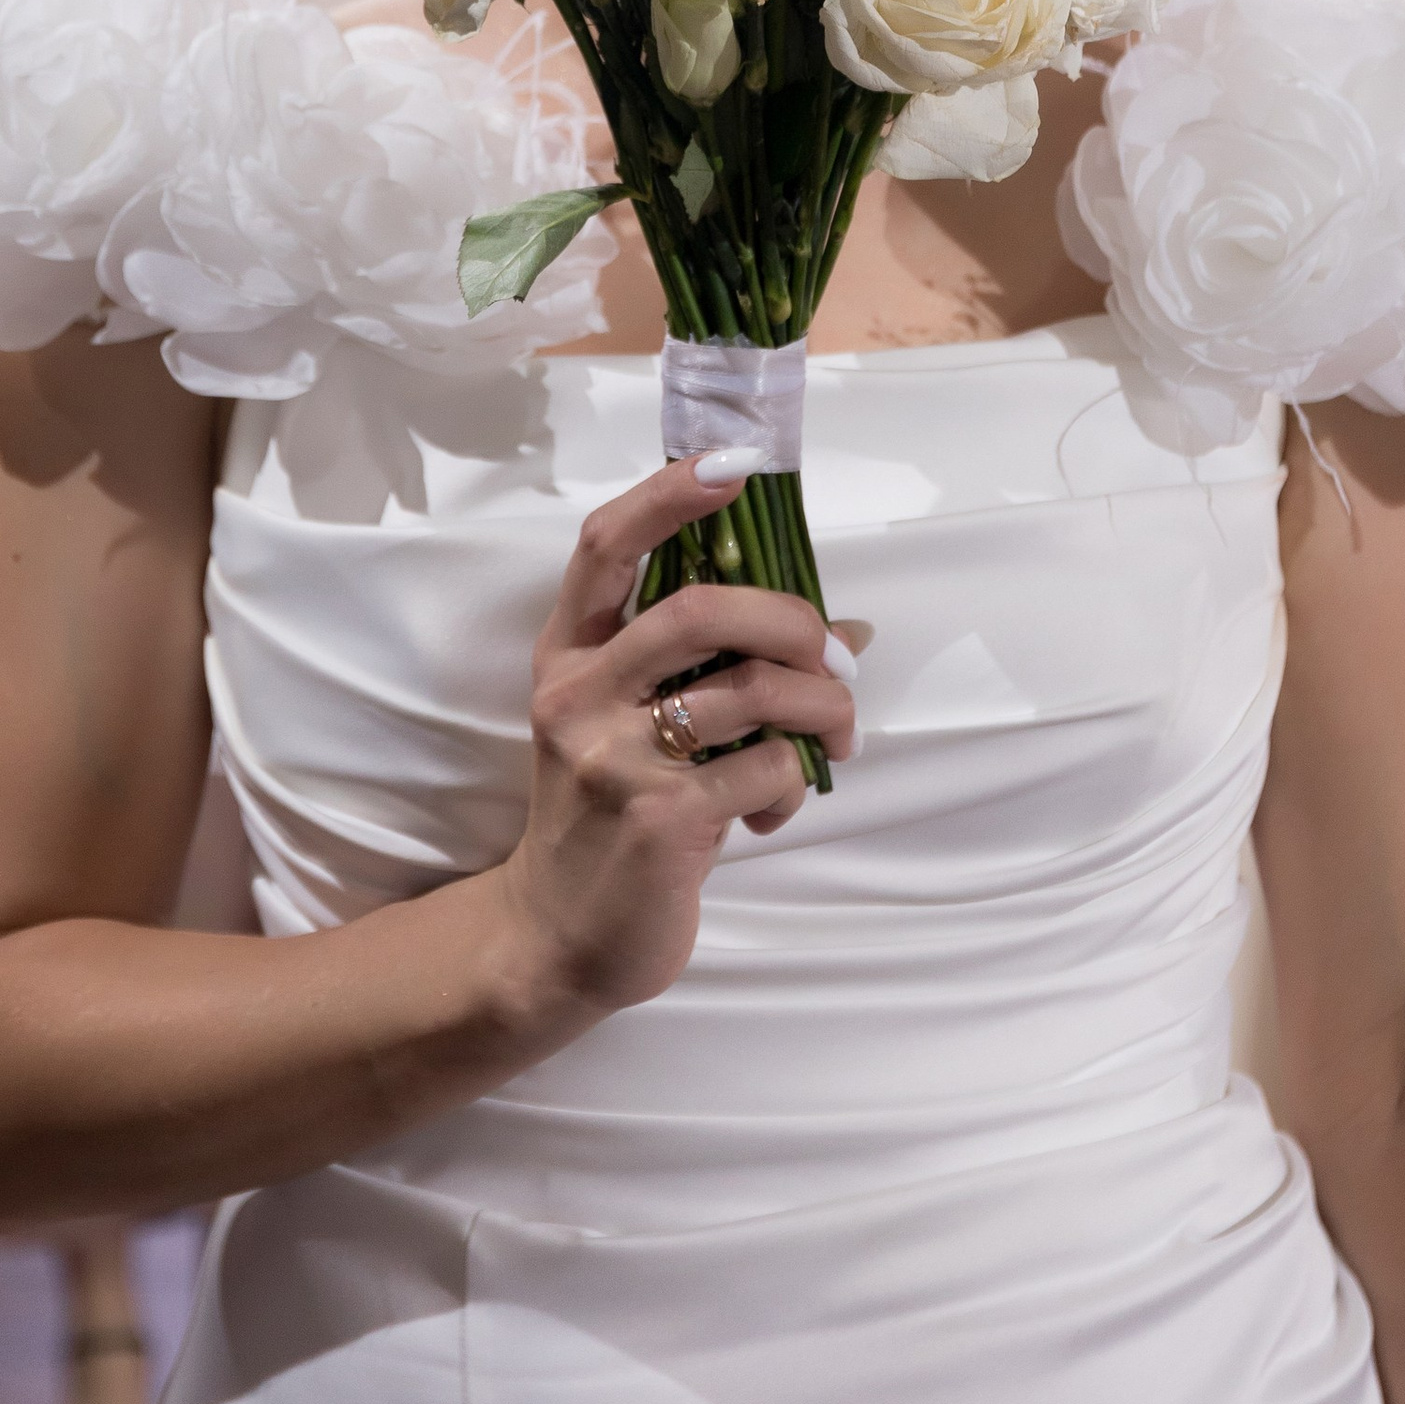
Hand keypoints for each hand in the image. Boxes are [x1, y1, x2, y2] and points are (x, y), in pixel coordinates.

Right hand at [493, 452, 855, 1026]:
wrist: (556, 939)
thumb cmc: (609, 816)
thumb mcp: (632, 726)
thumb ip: (712, 667)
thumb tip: (848, 631)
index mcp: (567, 655)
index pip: (603, 546)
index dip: (667, 494)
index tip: (734, 464)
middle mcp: (578, 696)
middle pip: (698, 608)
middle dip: (791, 621)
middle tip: (835, 658)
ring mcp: (614, 759)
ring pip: (753, 690)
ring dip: (823, 709)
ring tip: (834, 739)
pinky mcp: (660, 821)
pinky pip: (767, 768)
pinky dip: (795, 781)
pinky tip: (775, 806)